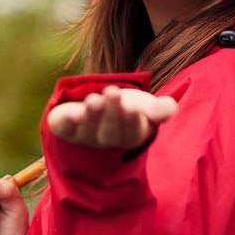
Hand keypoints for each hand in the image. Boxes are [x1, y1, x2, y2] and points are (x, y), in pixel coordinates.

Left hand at [46, 85, 177, 149]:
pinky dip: (67, 122)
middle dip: (111, 114)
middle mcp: (104, 140)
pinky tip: (71, 114)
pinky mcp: (64, 127)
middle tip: (112, 94)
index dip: (131, 122)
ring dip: (92, 115)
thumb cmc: (124, 107)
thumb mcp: (143, 105)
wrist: (95, 106)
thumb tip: (171, 108)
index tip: (133, 108)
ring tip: (95, 99)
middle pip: (109, 133)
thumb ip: (158, 109)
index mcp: (127, 137)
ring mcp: (83, 136)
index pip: (131, 134)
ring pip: (88, 131)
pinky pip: (64, 128)